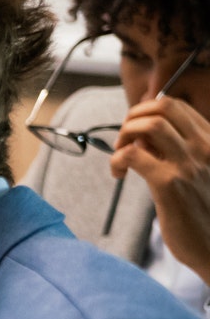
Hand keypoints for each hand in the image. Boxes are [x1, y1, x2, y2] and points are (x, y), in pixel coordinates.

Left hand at [112, 93, 209, 280]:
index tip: (137, 134)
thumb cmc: (203, 213)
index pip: (177, 106)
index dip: (148, 112)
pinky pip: (133, 155)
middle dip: (133, 117)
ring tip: (121, 156)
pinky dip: (117, 159)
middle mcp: (206, 148)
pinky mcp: (169, 185)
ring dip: (124, 135)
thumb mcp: (198, 172)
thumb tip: (142, 137)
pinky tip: (118, 174)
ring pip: (148, 124)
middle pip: (163, 106)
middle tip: (124, 142)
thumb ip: (176, 151)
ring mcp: (189, 165)